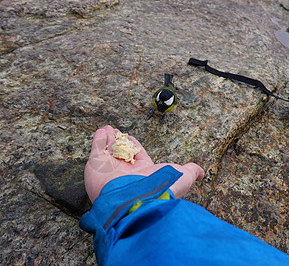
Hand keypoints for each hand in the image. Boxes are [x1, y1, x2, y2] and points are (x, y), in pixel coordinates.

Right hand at [85, 125, 204, 201]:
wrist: (134, 201)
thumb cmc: (158, 189)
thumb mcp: (181, 177)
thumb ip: (190, 171)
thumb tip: (201, 172)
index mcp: (142, 171)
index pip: (138, 154)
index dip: (135, 146)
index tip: (132, 139)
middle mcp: (125, 170)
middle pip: (122, 151)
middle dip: (120, 141)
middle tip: (118, 132)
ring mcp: (110, 166)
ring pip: (109, 148)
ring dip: (110, 137)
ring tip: (109, 129)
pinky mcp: (96, 163)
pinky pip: (97, 146)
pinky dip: (100, 138)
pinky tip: (103, 130)